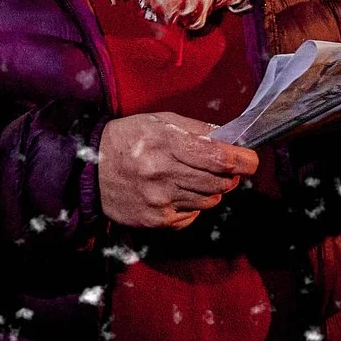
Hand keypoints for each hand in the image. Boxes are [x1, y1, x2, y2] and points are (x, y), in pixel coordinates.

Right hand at [98, 111, 258, 229]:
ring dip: (212, 189)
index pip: (219, 156)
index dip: (243, 160)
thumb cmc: (128, 140)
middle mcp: (163, 172)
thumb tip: (231, 137)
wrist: (90, 171)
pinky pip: (193, 215)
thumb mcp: (158, 121)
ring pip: (210, 199)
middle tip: (225, 168)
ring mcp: (160, 199)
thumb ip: (197, 129)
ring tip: (195, 178)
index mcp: (165, 142)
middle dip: (230, 175)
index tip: (250, 160)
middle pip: (220, 181)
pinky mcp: (156, 219)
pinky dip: (193, 204)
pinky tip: (177, 193)